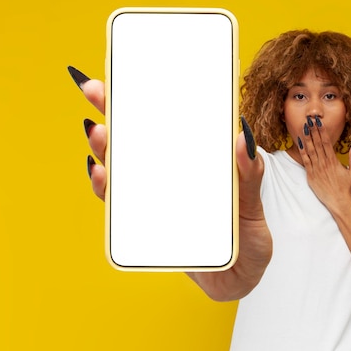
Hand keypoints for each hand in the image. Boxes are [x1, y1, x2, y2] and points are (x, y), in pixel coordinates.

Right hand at [69, 67, 270, 297]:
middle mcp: (172, 175)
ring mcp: (157, 199)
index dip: (148, 97)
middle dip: (113, 113)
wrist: (239, 280)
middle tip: (95, 90)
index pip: (169, 124)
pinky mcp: (146, 226)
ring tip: (99, 133)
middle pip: (137, 140)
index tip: (130, 70)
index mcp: (197, 162)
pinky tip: (102, 174)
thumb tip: (244, 138)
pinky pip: (120, 207)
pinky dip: (108, 190)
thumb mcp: (254, 205)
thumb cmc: (249, 239)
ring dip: (106, 149)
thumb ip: (250, 175)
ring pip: (122, 169)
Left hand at [298, 116, 350, 211]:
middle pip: (317, 143)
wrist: (339, 202)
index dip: (321, 131)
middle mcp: (324, 163)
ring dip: (307, 138)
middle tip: (309, 119)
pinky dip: (302, 151)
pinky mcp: (311, 175)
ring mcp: (316, 169)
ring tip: (304, 127)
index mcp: (334, 161)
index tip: (318, 122)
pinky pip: (305, 161)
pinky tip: (299, 142)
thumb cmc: (346, 188)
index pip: (326, 142)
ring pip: (310, 150)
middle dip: (313, 130)